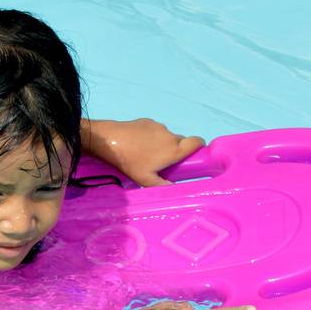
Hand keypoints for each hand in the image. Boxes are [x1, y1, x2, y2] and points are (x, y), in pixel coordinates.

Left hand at [85, 117, 206, 186]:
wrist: (110, 140)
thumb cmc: (130, 162)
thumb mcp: (146, 180)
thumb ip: (163, 185)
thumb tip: (176, 188)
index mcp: (174, 149)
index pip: (197, 142)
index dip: (200, 147)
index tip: (194, 155)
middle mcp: (170, 135)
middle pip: (182, 141)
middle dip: (178, 151)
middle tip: (165, 163)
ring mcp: (159, 126)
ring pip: (168, 137)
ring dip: (163, 145)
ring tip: (147, 155)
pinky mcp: (147, 121)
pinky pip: (156, 131)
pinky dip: (152, 138)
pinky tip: (139, 145)